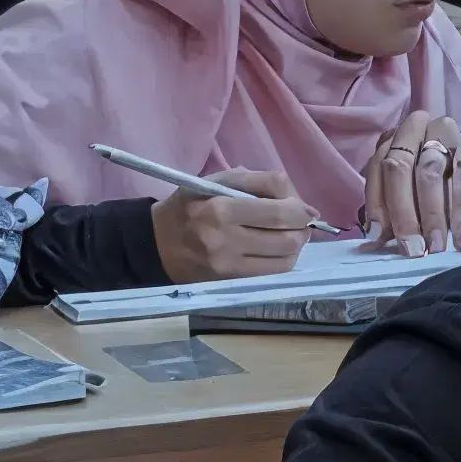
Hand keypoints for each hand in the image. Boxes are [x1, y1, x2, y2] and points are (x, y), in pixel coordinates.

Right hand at [148, 178, 325, 283]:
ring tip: (288, 235)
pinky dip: (284, 260)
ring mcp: (228, 264)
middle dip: (303, 227)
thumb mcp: (216, 181)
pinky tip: (276, 250)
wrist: (157, 243)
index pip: (280, 208)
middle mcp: (224, 238)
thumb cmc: (191, 206)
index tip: (303, 208)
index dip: (300, 206)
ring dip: (296, 245)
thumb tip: (303, 207)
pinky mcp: (230, 280)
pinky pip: (273, 272)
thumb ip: (258, 183)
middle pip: (288, 235)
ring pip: (286, 257)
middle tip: (300, 222)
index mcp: (219, 208)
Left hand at [358, 111, 460, 251]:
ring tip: (435, 246)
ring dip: (431, 215)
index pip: (378, 167)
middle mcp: (418, 132)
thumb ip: (390, 212)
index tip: (382, 236)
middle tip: (411, 247)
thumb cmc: (434, 189)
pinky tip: (459, 238)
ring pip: (430, 173)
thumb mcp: (408, 196)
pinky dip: (460, 214)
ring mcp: (447, 138)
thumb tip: (376, 237)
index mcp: (394, 140)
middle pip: (401, 167)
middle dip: (403, 211)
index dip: (377, 202)